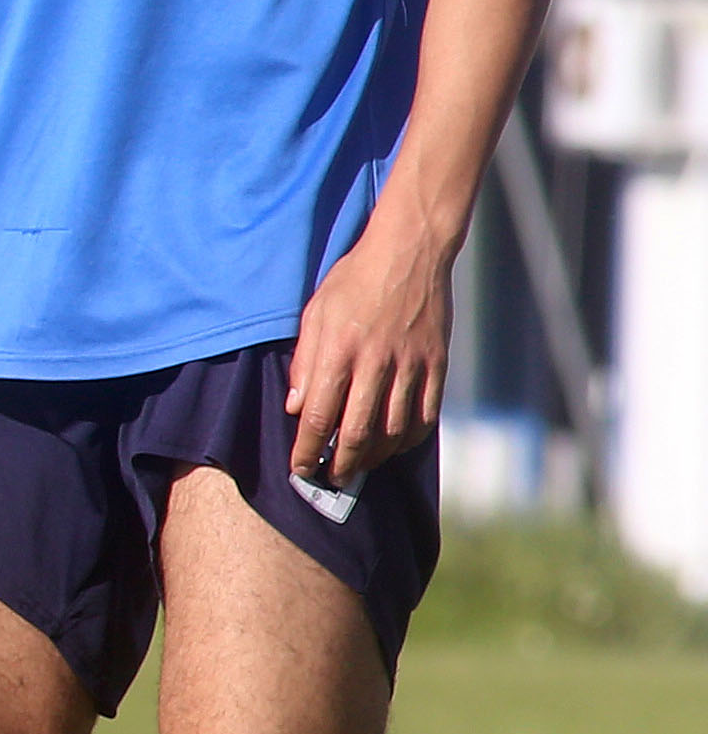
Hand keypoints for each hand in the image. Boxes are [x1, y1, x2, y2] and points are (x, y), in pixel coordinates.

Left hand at [287, 225, 451, 484]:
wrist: (410, 253)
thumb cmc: (354, 281)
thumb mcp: (315, 313)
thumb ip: (305, 362)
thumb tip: (296, 408)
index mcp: (339, 351)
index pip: (319, 416)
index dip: (307, 449)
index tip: (298, 467)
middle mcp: (376, 363)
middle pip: (357, 433)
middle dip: (339, 465)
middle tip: (328, 480)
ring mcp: (412, 366)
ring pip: (393, 430)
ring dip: (373, 458)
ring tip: (357, 467)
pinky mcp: (437, 364)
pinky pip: (425, 415)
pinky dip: (408, 439)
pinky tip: (394, 446)